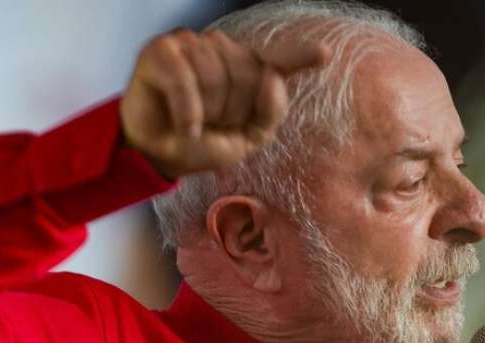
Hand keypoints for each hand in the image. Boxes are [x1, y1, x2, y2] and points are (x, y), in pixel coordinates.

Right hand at [120, 28, 328, 178]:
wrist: (160, 156)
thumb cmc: (203, 143)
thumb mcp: (247, 139)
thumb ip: (270, 113)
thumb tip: (272, 77)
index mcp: (247, 69)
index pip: (278, 60)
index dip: (300, 55)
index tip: (324, 54)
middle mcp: (221, 49)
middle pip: (249, 75)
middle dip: (233, 111)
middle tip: (212, 123)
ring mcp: (191, 45)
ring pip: (216, 77)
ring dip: (207, 112)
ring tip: (194, 121)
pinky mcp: (161, 51)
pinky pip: (185, 80)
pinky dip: (187, 112)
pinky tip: (185, 127)